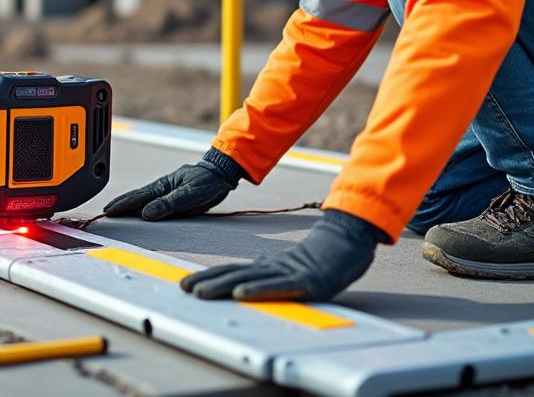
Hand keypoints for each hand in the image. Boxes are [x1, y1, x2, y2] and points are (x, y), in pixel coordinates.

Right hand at [102, 148, 243, 220]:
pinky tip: (140, 210)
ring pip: (144, 199)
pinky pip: (153, 201)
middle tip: (106, 211)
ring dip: (130, 205)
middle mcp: (162, 188)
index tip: (108, 211)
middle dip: (121, 204)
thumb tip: (146, 213)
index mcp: (163, 186)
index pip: (138, 197)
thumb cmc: (207, 182)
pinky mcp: (173, 194)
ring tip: (117, 210)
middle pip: (136, 197)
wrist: (221, 173)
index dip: (122, 205)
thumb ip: (168, 204)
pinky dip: (143, 205)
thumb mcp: (190, 195)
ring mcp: (167, 190)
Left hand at [179, 209, 386, 301]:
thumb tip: (245, 285)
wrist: (350, 240)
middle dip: (207, 282)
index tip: (186, 283)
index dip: (209, 277)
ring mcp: (288, 274)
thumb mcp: (289, 268)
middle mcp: (273, 268)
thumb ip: (269, 275)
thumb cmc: (321, 257)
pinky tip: (241, 293)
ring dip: (222, 286)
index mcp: (267, 266)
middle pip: (234, 274)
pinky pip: (279, 287)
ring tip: (200, 292)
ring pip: (249, 280)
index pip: (232, 271)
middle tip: (183, 289)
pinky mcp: (306, 282)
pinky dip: (258, 290)